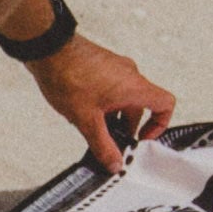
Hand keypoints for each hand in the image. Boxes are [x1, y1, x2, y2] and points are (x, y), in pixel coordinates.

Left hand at [28, 36, 175, 172]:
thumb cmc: (68, 75)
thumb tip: (114, 163)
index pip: (165, 104)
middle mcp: (129, 75)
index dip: (159, 125)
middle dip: (125, 128)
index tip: (142, 139)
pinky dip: (102, 105)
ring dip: (111, 117)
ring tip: (91, 129)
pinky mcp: (101, 65)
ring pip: (122, 99)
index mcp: (134, 87)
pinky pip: (110, 89)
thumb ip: (103, 146)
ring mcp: (115, 68)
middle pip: (139, 107)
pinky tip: (81, 113)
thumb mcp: (87, 120)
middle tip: (111, 143)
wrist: (47, 48)